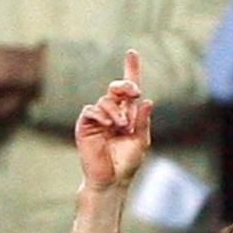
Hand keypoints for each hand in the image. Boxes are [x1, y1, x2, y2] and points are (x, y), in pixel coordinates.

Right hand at [74, 50, 152, 189]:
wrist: (111, 180)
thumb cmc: (126, 163)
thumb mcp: (141, 140)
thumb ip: (143, 121)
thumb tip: (147, 99)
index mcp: (126, 114)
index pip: (128, 89)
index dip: (130, 69)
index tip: (131, 52)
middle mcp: (112, 113)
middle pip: (115, 89)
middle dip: (124, 86)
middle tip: (132, 93)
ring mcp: (98, 119)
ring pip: (105, 101)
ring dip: (116, 110)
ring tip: (122, 126)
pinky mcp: (85, 126)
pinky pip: (91, 111)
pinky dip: (101, 115)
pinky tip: (109, 125)